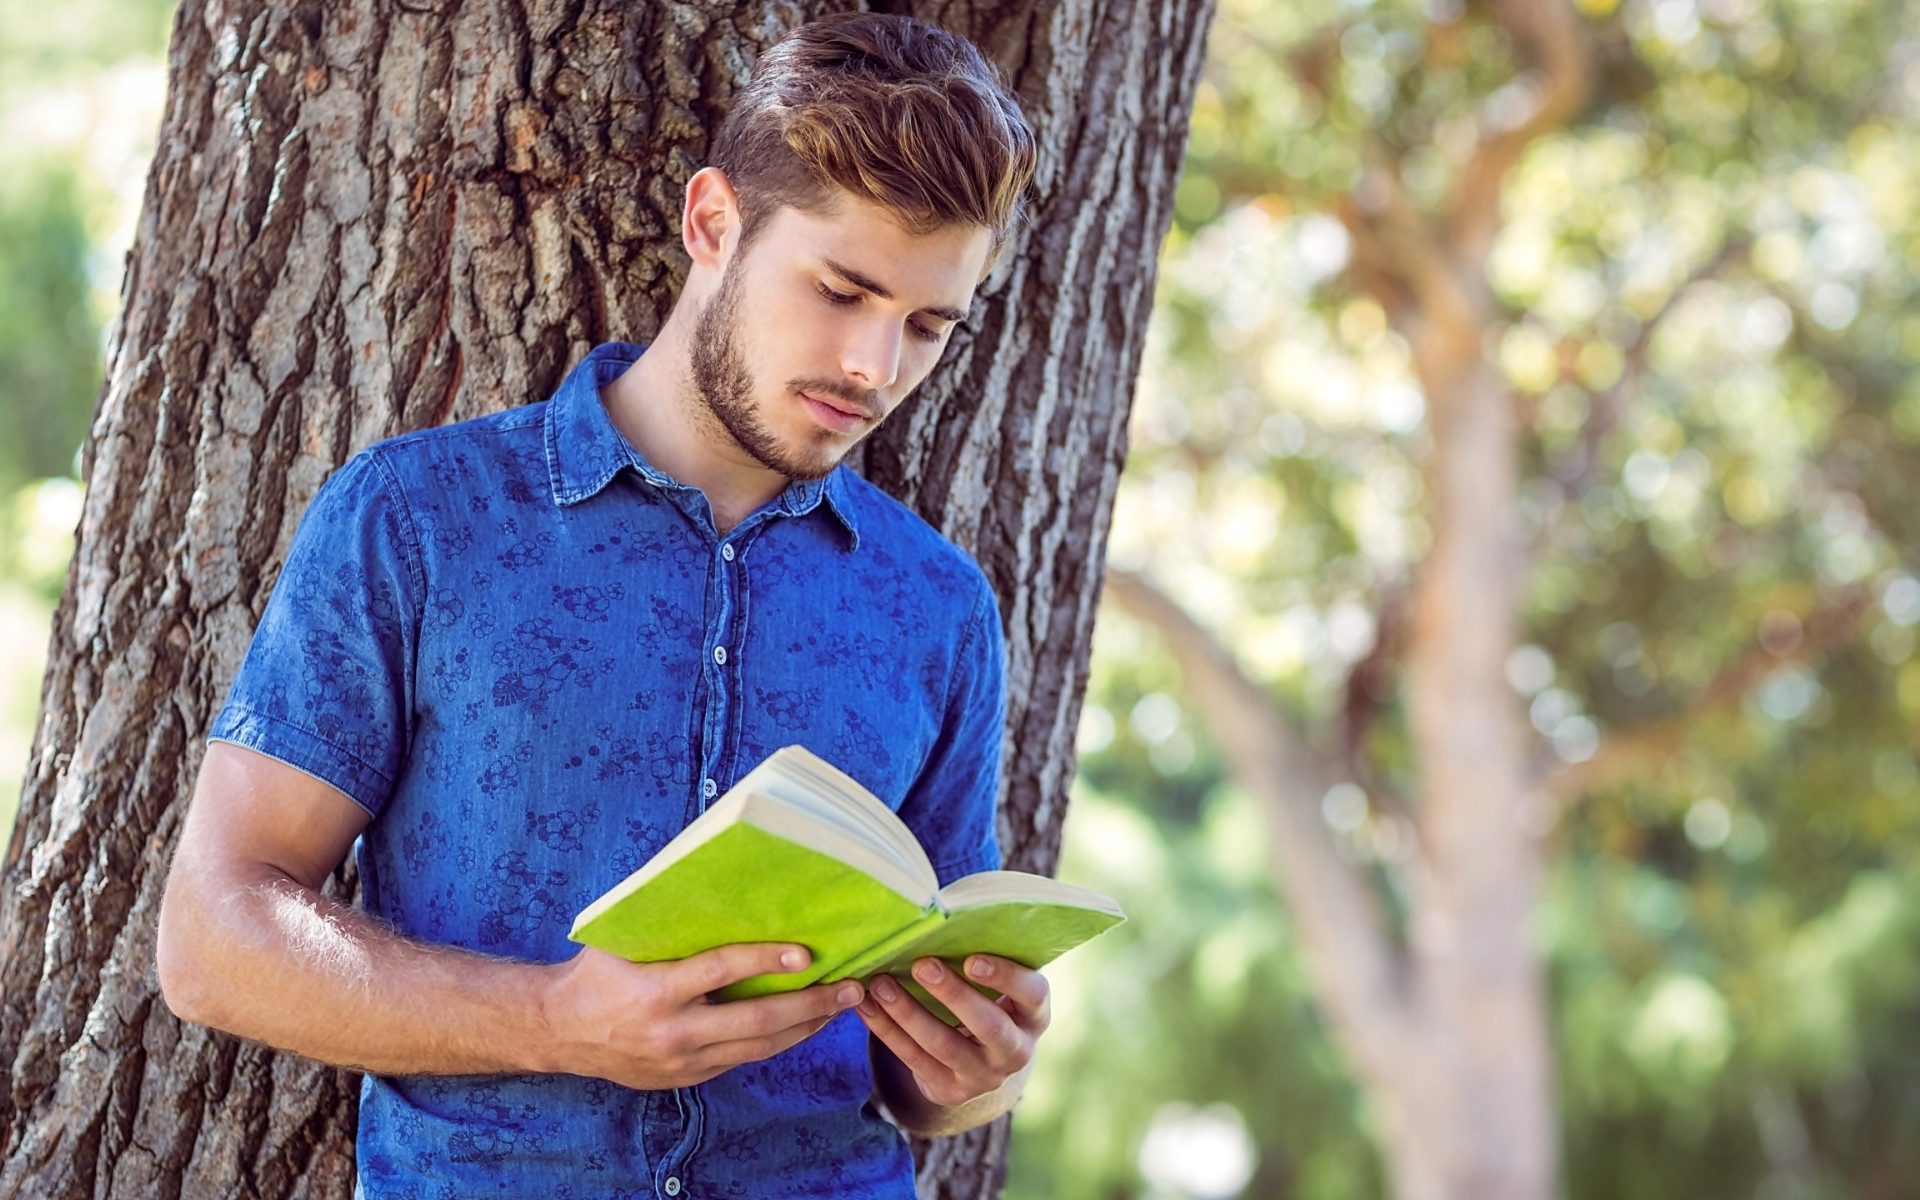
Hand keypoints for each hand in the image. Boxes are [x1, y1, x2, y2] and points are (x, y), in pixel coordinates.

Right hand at [536, 943, 862, 1089]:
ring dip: (805, 1026)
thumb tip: (717, 874)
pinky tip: (804, 1023)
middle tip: (850, 988)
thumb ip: (670, 920)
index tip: (806, 953)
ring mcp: (682, 1062)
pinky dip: (778, 1040)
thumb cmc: (596, 971)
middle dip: (810, 1004)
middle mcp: (672, 1032)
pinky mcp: (687, 1078)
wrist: (558, 1032)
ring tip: (841, 1005)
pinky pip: (744, 1058)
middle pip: (755, 1020)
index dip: (764, 961)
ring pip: (758, 1047)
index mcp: (654, 990)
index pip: (720, 971)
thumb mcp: (624, 939)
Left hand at [856, 954, 1049, 1107]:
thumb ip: (983, 964)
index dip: (1005, 977)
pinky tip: (867, 1007)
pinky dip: (887, 1030)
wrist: (981, 1064)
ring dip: (908, 1012)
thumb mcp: (999, 989)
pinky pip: (914, 1059)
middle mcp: (1016, 1051)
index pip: (1032, 994)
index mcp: (1034, 1016)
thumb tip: (940, 922)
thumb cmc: (987, 1004)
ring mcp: (984, 1076)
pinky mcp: (950, 1090)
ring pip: (944, 1045)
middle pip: (989, 1025)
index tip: (972, 959)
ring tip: (880, 984)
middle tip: (922, 965)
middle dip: (953, 995)